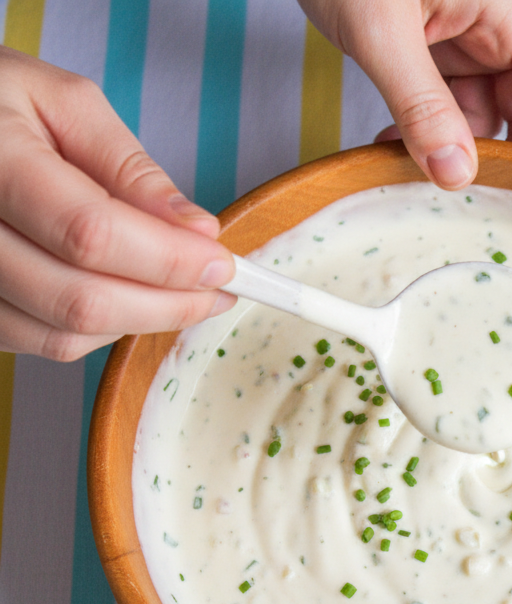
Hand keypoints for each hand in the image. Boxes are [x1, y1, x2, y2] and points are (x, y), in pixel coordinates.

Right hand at [0, 47, 235, 360]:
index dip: (168, 260)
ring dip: (139, 323)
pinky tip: (128, 296)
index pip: (91, 234)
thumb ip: (130, 168)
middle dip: (168, 304)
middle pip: (80, 301)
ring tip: (181, 293)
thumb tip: (196, 230)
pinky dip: (99, 331)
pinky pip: (39, 342)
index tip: (221, 262)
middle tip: (216, 289)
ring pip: (61, 335)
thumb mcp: (64, 102)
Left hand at [299, 0, 511, 188]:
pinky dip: (426, 138)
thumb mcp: (382, 31)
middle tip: (496, 210)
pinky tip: (395, 152)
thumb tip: (455, 173)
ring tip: (423, 178)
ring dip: (460, 154)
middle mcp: (494, 31)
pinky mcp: (430, 52)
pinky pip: (446, 110)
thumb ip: (420, 104)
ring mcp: (462, 42)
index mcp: (507, 14)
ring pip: (486, 119)